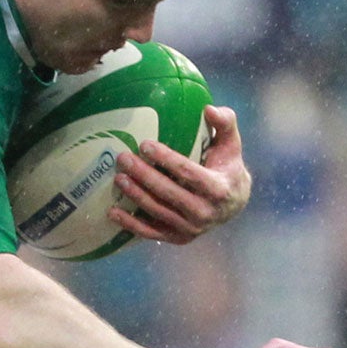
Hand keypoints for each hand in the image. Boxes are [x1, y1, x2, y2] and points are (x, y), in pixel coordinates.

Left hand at [108, 105, 251, 243]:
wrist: (234, 205)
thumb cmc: (228, 167)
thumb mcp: (232, 144)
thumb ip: (224, 123)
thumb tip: (208, 109)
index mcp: (218, 189)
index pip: (188, 172)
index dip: (165, 159)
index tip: (144, 145)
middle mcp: (205, 212)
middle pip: (168, 193)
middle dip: (144, 175)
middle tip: (123, 159)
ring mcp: (191, 229)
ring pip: (157, 212)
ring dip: (135, 196)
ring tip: (118, 178)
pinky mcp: (179, 238)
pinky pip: (151, 233)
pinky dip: (131, 224)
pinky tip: (112, 212)